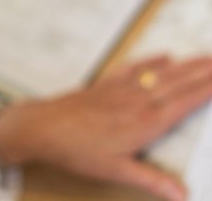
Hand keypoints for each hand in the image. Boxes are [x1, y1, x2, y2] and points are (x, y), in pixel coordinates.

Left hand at [0, 55, 211, 200]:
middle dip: (202, 71)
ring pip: (160, 73)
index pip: (183, 103)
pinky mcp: (107, 83)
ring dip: (184, 64)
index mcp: (144, 123)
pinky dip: (150, 60)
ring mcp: (122, 89)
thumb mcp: (115, 170)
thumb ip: (151, 180)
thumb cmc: (79, 151)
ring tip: (203, 55)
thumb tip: (183, 196)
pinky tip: (163, 55)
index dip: (206, 90)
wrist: (46, 126)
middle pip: (177, 83)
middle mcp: (138, 101)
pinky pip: (134, 67)